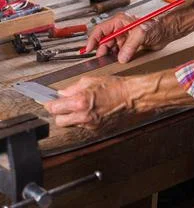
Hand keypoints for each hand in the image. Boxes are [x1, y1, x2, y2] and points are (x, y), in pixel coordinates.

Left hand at [45, 70, 193, 127]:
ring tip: (79, 105)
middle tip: (62, 104)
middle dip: (59, 113)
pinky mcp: (96, 129)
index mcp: (80, 101)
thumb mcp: (90, 81)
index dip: (49, 104)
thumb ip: (73, 88)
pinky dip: (82, 119)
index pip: (55, 108)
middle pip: (59, 120)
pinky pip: (82, 125)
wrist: (130, 97)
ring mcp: (90, 124)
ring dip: (71, 116)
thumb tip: (62, 93)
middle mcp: (84, 115)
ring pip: (71, 124)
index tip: (46, 101)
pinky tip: (89, 109)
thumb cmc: (114, 87)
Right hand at [86, 13, 166, 63]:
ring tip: (108, 61)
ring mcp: (123, 38)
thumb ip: (130, 45)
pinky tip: (117, 61)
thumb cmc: (156, 26)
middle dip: (101, 50)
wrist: (167, 32)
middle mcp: (119, 29)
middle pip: (103, 40)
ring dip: (109, 55)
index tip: (88, 49)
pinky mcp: (128, 46)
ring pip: (110, 48)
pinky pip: (118, 53)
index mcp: (119, 21)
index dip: (93, 39)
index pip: (100, 30)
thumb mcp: (142, 33)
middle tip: (101, 59)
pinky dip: (116, 58)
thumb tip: (121, 57)